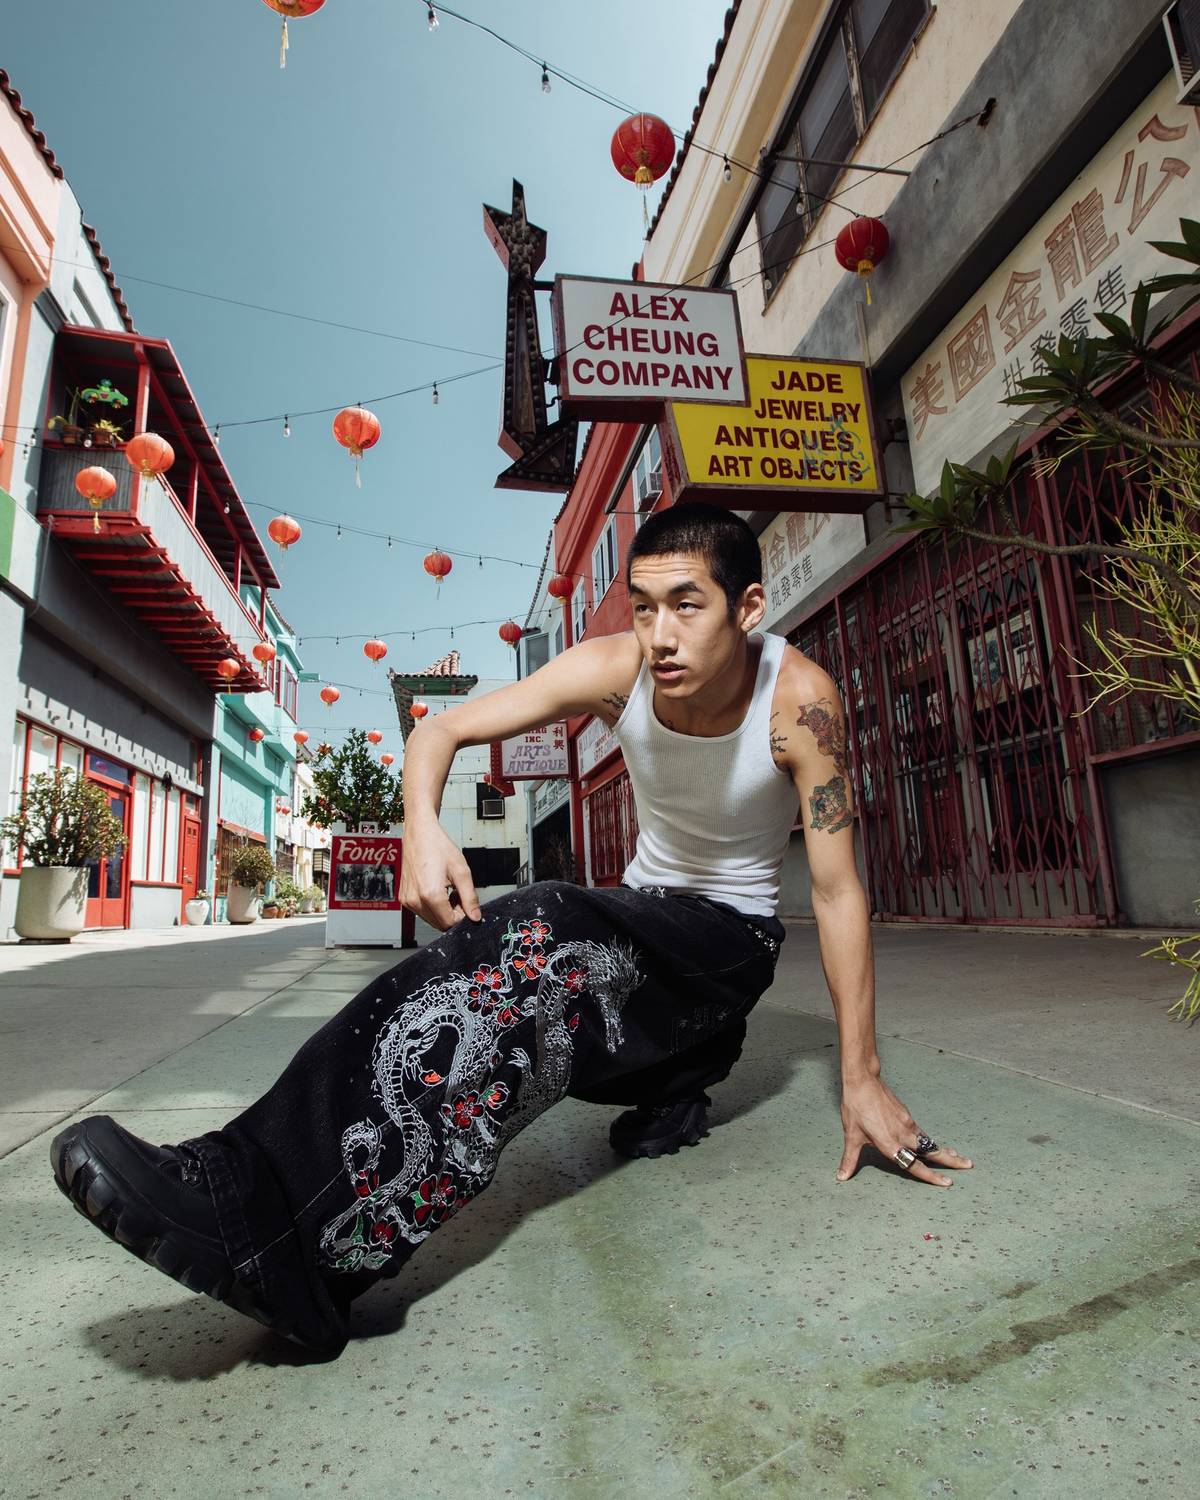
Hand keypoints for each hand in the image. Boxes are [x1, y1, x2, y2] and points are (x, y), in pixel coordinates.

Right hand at [399, 819, 481, 929]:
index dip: (462, 916)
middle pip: (440, 924)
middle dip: (452, 914)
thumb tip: (475, 916)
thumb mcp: (461, 872)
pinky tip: (436, 890)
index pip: (450, 923)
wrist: (419, 834)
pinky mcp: (403, 898)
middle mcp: (415, 900)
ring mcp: (407, 900)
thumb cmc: (438, 847)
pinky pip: (421, 911)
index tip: (466, 903)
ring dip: (442, 911)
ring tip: (447, 890)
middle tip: (458, 895)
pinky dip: (432, 906)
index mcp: (430, 895)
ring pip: (431, 919)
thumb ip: (470, 897)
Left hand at [837, 1075, 972, 1187]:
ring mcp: (907, 1124)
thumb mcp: (851, 1136)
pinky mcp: (906, 1115)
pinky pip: (922, 1132)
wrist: (863, 1081)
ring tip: (957, 1157)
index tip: (947, 1183)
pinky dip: (930, 1140)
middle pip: (932, 1152)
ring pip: (929, 1141)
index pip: (915, 1165)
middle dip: (951, 1160)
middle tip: (969, 1165)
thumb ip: (849, 1159)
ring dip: (943, 1149)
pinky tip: (932, 1142)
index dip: (931, 1176)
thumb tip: (841, 1177)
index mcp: (890, 1145)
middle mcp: (903, 1136)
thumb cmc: (855, 1108)